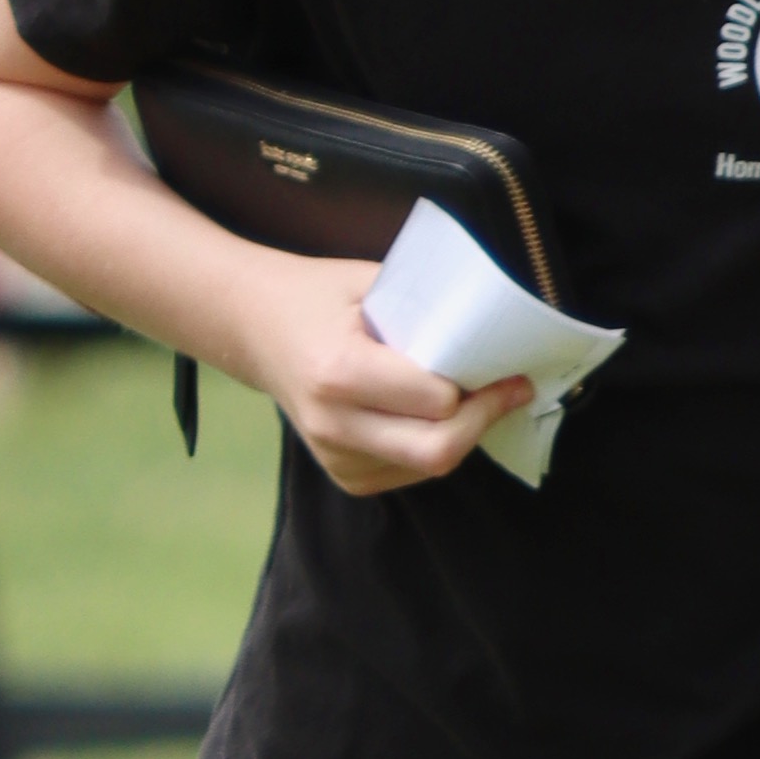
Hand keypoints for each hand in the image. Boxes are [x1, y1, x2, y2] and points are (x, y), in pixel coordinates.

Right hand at [243, 251, 528, 497]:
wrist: (251, 327)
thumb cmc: (317, 296)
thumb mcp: (370, 283)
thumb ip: (427, 308)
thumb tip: (500, 327)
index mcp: (339, 371)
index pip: (437, 400)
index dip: (481, 386)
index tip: (508, 365)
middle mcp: (333, 423)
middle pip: (439, 450)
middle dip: (483, 420)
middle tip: (508, 389)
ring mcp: (334, 455)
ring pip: (429, 467)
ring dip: (463, 434)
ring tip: (472, 395)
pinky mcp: (342, 475)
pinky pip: (411, 473)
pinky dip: (434, 446)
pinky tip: (432, 414)